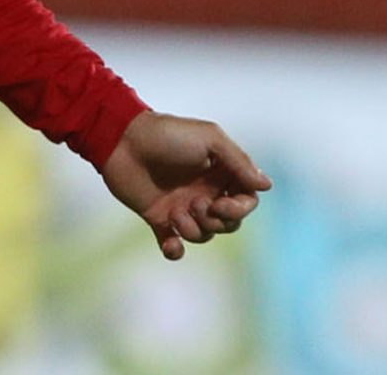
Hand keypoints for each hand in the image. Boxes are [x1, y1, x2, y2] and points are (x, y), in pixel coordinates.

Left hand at [101, 111, 270, 260]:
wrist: (120, 140)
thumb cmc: (166, 135)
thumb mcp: (209, 138)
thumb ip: (238, 162)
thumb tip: (267, 185)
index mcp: (219, 173)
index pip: (246, 200)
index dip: (240, 208)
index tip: (222, 203)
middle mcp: (203, 191)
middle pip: (229, 223)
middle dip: (218, 221)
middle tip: (197, 205)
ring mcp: (180, 206)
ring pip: (204, 235)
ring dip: (195, 230)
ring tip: (177, 215)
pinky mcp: (157, 217)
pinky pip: (173, 244)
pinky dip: (174, 250)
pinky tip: (171, 246)